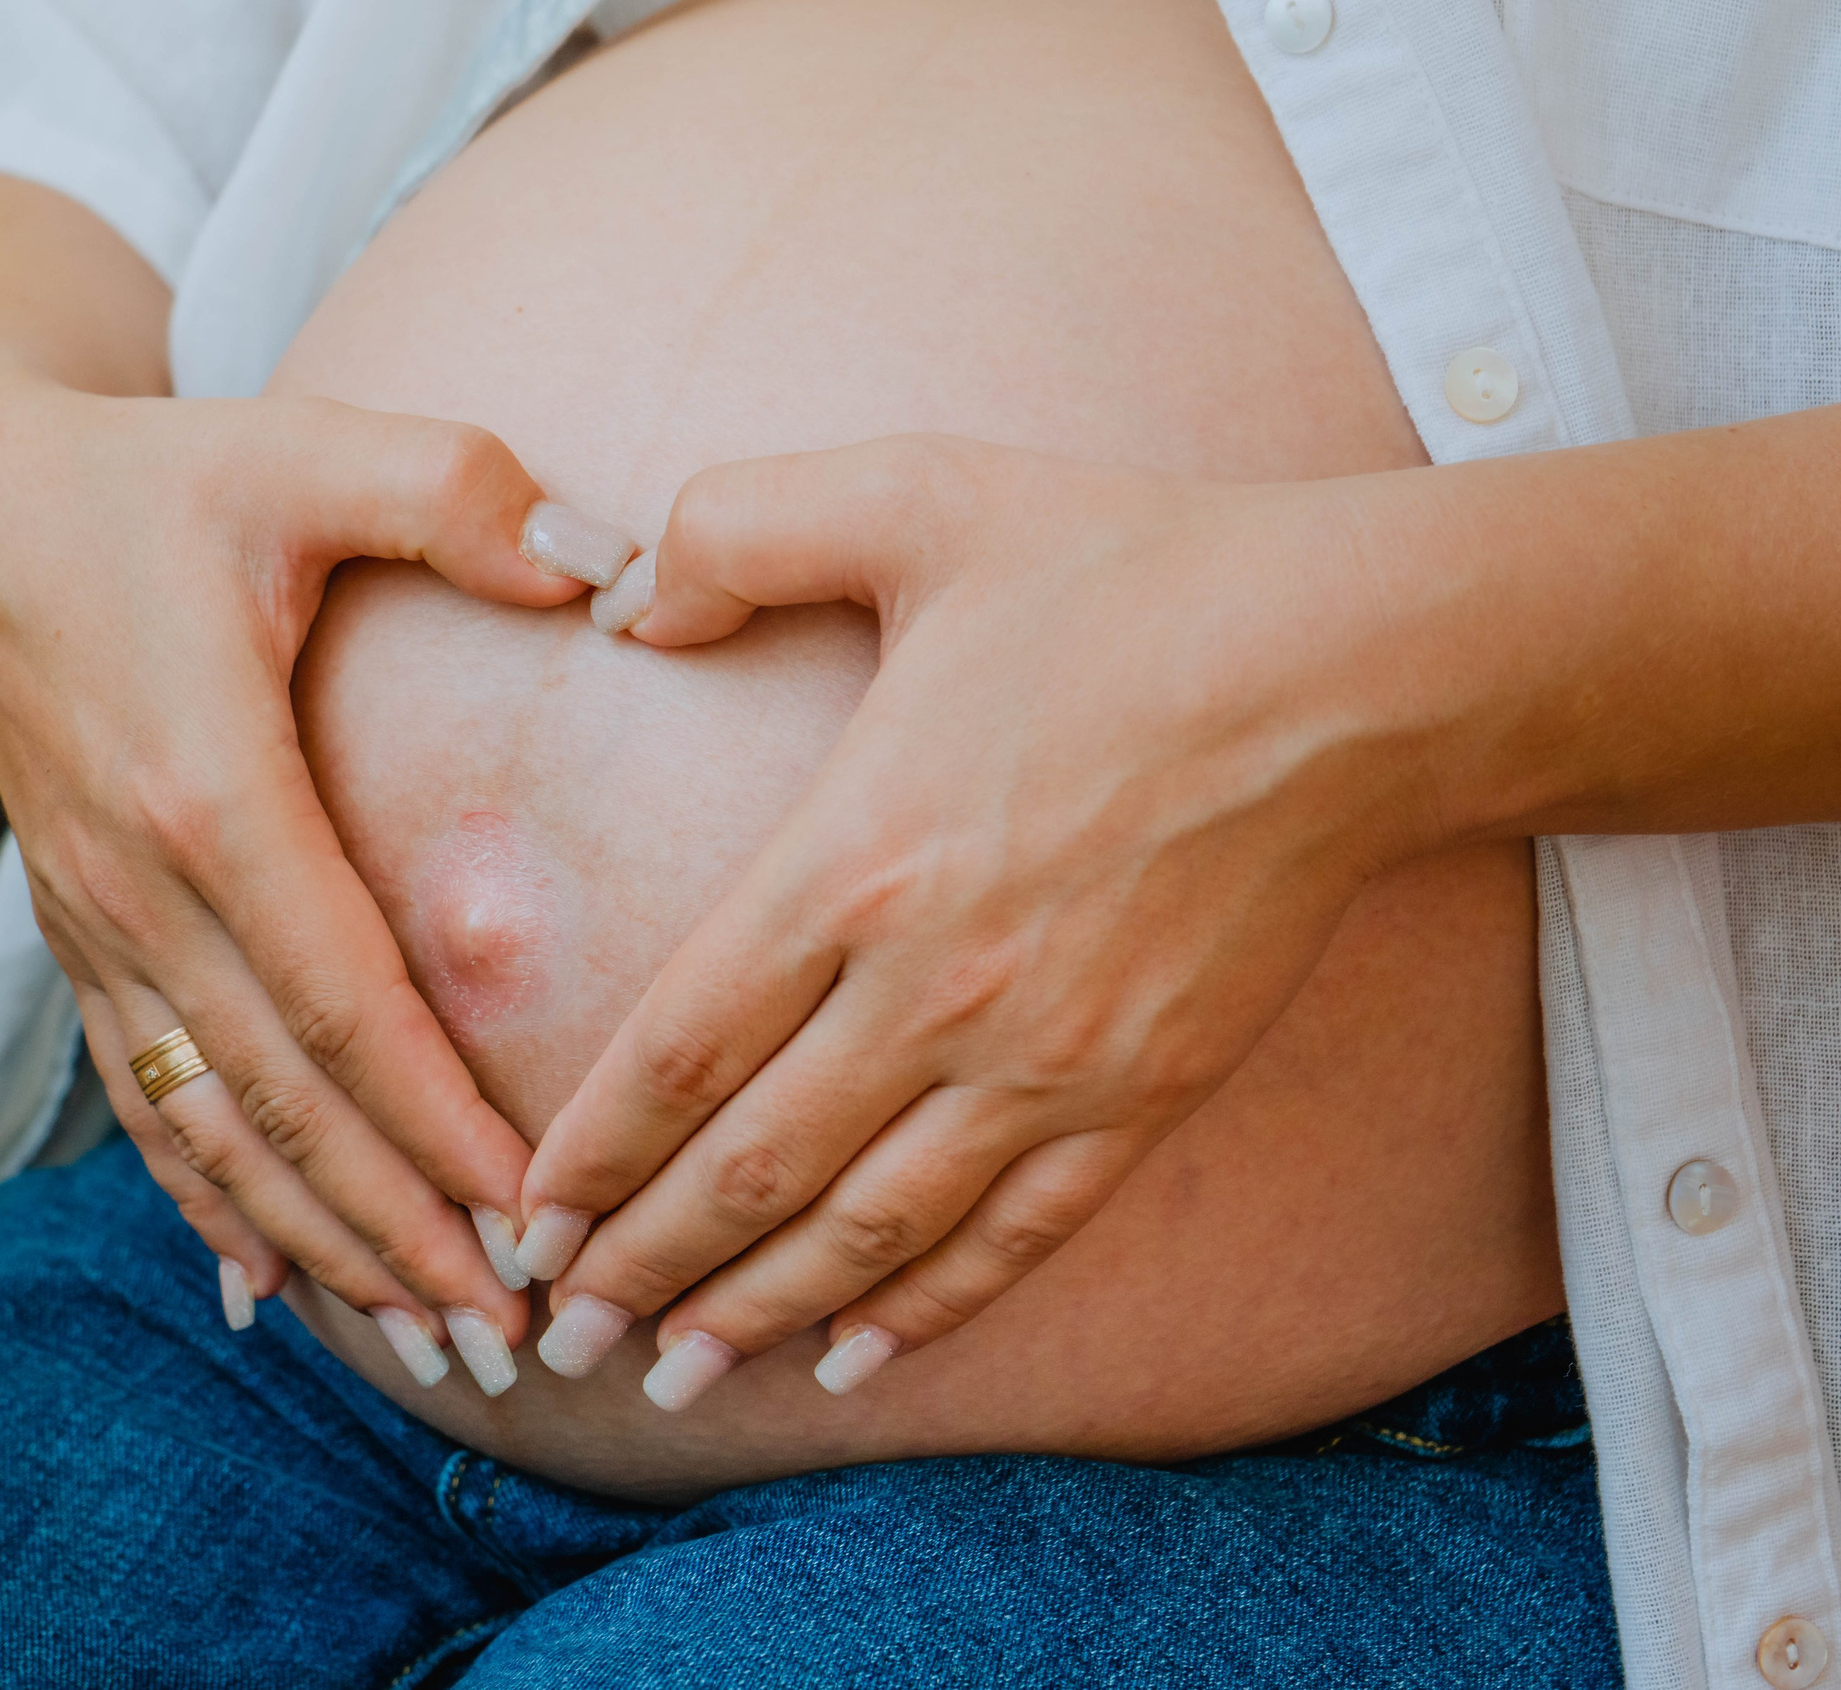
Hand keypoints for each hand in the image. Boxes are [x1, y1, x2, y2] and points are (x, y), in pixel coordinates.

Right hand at [0, 382, 585, 1363]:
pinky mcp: (80, 934)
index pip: (338, 999)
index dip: (436, 1121)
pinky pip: (141, 1100)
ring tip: (427, 1345)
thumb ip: (457, 492)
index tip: (536, 1215)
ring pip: (208, 1127)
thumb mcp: (303, 446)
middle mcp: (136, 882)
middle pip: (278, 1102)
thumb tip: (609, 567)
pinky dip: (207, 1203)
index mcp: (203, 783)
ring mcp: (95, 923)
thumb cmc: (153, 478)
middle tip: (512, 1332)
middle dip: (397, 1227)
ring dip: (318, 1243)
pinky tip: (267, 1290)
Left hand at [518, 435, 1444, 1404]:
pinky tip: (853, 1360)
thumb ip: (736, 529)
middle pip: (749, 1169)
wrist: (1353, 666)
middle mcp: (935, 987)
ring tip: (668, 1377)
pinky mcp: (1142, 1093)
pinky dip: (925, 1309)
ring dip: (754, 1314)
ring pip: (868, 1230)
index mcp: (854, 858)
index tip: (520, 1218)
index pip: (678, 1048)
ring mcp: (1045, 1058)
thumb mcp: (912, 495)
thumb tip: (631, 608)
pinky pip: (1013, 1235)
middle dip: (638, 1267)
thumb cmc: (1126, 573)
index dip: (588, 1154)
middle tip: (550, 1336)